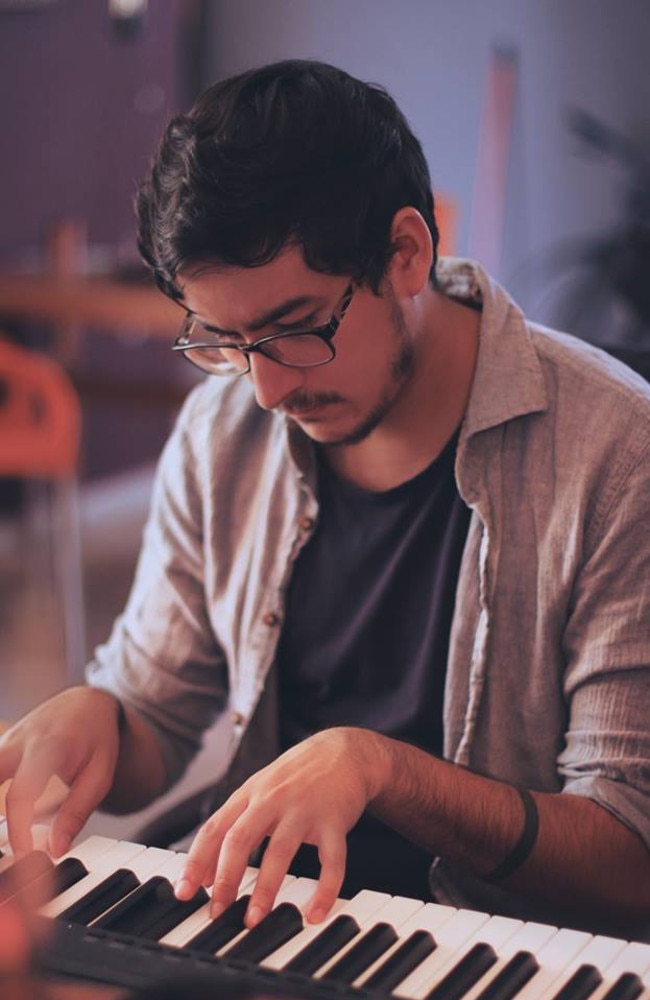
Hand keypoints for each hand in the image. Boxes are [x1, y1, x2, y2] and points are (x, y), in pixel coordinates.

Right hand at [0, 686, 121, 857]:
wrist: (87, 703)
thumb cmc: (96, 738)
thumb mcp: (100, 774)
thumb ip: (77, 811)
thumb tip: (56, 849)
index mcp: (47, 747)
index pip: (21, 794)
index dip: (17, 829)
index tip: (23, 855)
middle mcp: (19, 742)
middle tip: (3, 848)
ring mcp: (5, 742)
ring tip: (6, 840)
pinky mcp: (0, 749)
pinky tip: (7, 822)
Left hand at [176, 727, 385, 926]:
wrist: (346, 751)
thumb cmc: (298, 775)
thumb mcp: (260, 789)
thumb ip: (234, 824)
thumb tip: (206, 872)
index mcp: (251, 793)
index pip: (216, 828)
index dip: (197, 860)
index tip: (184, 891)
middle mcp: (273, 799)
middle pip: (241, 838)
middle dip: (225, 878)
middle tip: (217, 911)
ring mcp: (304, 809)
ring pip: (280, 850)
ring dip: (266, 889)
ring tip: (255, 919)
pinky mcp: (334, 820)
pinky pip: (331, 860)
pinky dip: (324, 890)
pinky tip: (315, 913)